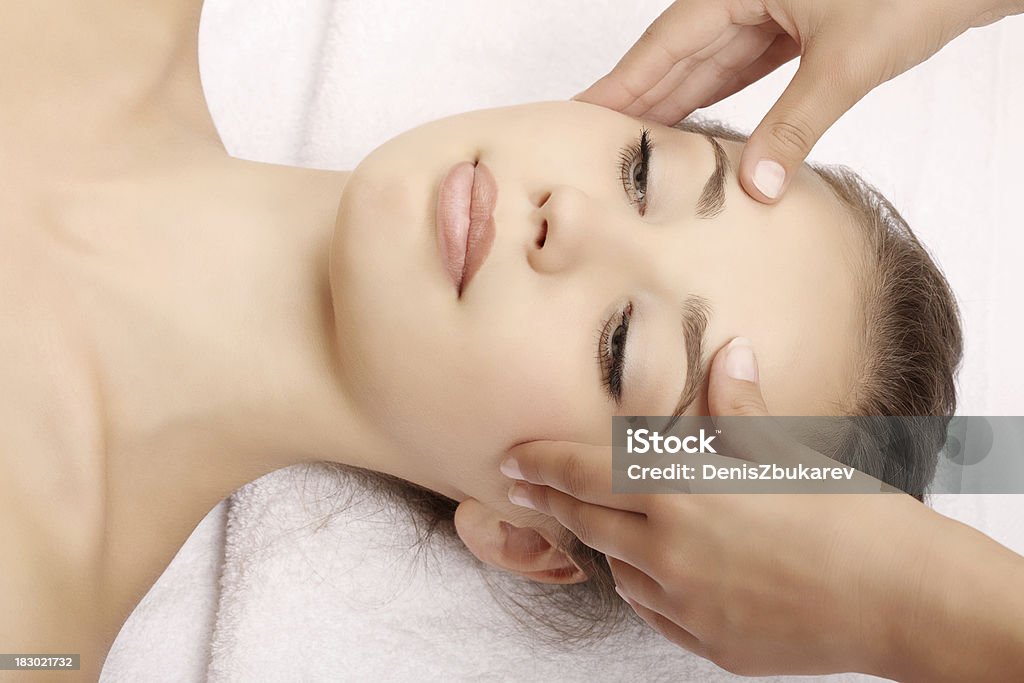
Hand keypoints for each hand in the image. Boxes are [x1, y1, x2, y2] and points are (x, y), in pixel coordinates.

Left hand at [499, 338, 993, 677]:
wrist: (902, 599)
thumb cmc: (850, 516)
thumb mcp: (788, 450)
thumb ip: (740, 407)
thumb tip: (729, 353)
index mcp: (684, 494)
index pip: (587, 474)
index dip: (542, 465)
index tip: (510, 460)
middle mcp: (672, 552)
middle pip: (588, 523)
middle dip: (550, 504)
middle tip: (522, 490)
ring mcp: (686, 604)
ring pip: (621, 571)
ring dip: (611, 546)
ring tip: (615, 526)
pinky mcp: (707, 643)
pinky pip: (655, 611)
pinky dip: (650, 587)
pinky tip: (665, 570)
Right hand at [573, 0, 1022, 201]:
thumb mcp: (847, 60)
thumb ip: (796, 125)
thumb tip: (755, 187)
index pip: (664, 44)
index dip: (620, 84)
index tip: (579, 115)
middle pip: (677, 56)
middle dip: (637, 102)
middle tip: (591, 145)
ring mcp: (771, 9)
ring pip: (708, 65)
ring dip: (674, 107)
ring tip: (633, 148)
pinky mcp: (796, 28)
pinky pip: (742, 69)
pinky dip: (718, 101)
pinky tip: (697, 129)